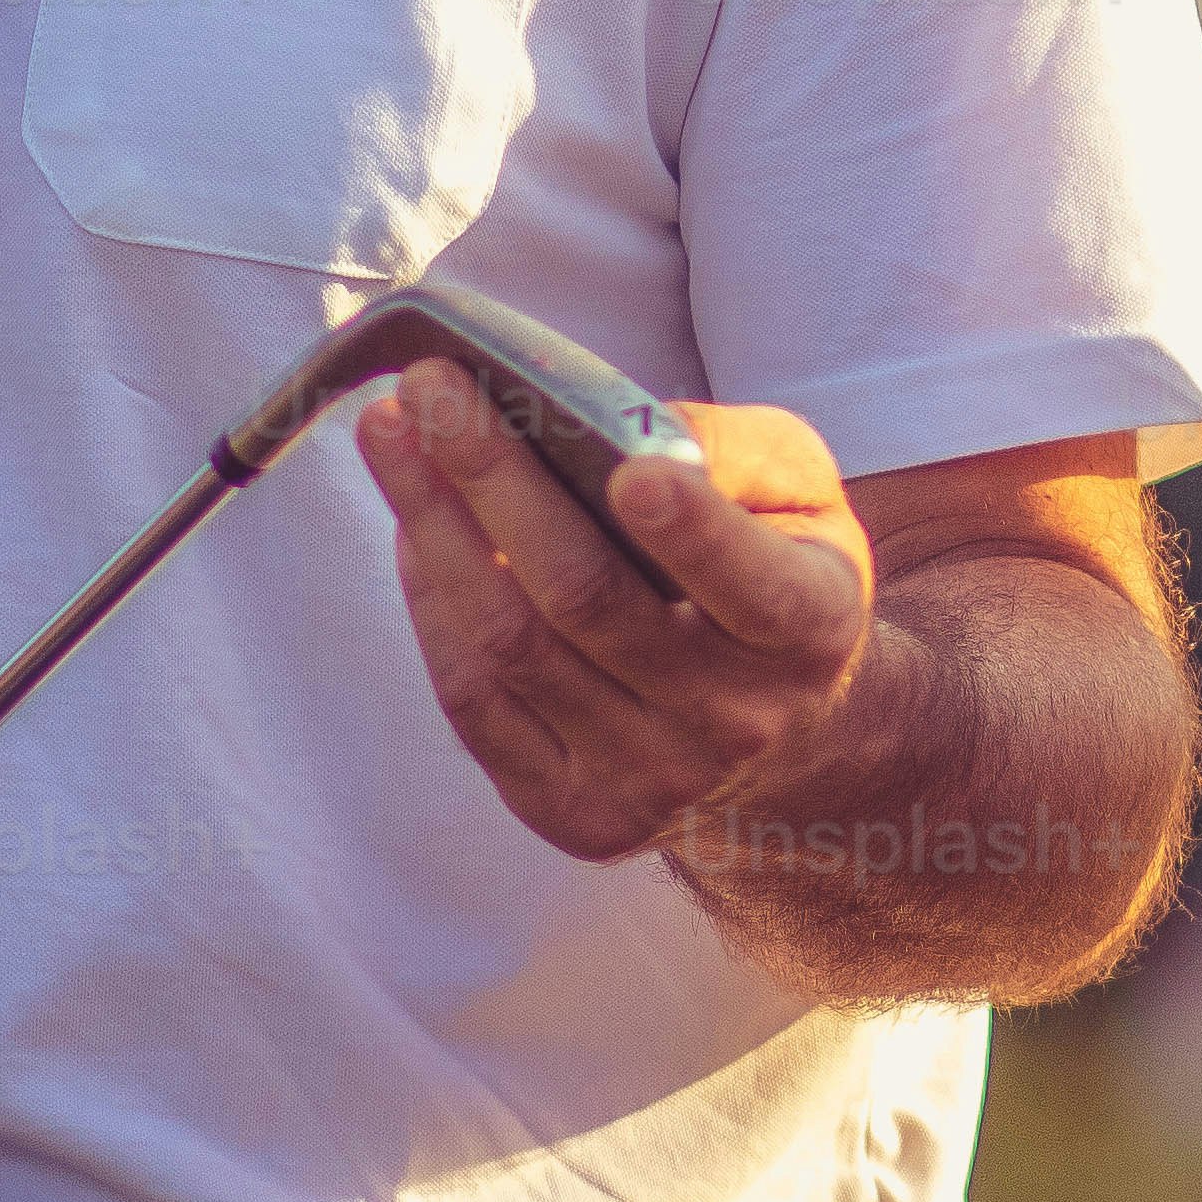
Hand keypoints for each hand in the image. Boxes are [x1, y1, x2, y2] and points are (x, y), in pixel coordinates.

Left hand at [359, 372, 878, 861]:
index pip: (752, 586)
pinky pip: (476, 704)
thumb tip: (616, 424)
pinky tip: (414, 530)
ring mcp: (651, 781)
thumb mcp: (798, 489)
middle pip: (588, 599)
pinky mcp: (574, 813)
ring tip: (391, 435)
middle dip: (495, 482)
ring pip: (513, 650)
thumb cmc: (775, 566)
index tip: (631, 472)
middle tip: (428, 389)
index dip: (692, 534)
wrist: (781, 729)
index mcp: (811, 631)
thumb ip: (730, 448)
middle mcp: (738, 721)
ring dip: (434, 530)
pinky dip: (432, 606)